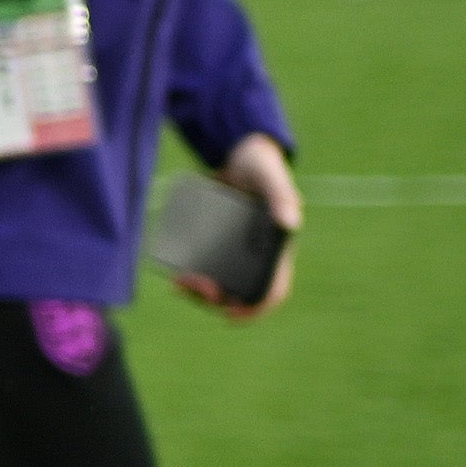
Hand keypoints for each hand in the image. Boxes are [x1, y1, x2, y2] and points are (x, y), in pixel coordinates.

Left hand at [199, 134, 301, 323]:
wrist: (236, 152)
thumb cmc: (260, 165)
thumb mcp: (270, 176)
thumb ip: (281, 195)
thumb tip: (289, 223)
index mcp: (277, 248)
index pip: (274, 288)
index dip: (258, 306)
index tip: (233, 314)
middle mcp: (257, 255)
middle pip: (240, 292)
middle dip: (217, 299)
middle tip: (194, 287)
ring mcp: (236, 252)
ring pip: (220, 286)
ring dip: (200, 294)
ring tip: (181, 284)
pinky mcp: (216, 244)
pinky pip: (205, 270)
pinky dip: (191, 278)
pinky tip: (175, 277)